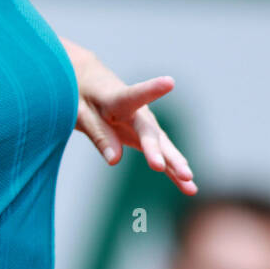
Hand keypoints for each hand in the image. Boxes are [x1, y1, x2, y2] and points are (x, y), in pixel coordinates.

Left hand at [71, 56, 196, 195]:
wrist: (94, 86)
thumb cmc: (83, 97)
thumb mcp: (80, 113)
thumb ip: (100, 135)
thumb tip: (115, 160)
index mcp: (118, 98)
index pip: (135, 94)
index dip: (152, 89)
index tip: (169, 82)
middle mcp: (139, 113)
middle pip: (149, 132)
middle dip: (157, 151)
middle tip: (167, 167)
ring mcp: (147, 127)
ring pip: (162, 147)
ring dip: (175, 164)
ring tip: (189, 181)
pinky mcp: (147, 139)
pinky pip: (161, 157)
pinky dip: (172, 172)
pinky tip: (189, 187)